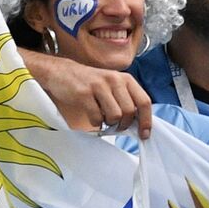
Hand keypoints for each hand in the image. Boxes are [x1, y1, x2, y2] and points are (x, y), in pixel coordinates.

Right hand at [19, 48, 152, 138]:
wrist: (62, 72)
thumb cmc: (91, 84)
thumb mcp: (113, 86)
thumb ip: (127, 100)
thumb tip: (140, 125)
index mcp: (125, 79)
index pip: (144, 101)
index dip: (146, 121)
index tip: (144, 135)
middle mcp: (114, 80)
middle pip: (129, 112)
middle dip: (124, 124)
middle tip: (116, 126)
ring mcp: (99, 86)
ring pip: (115, 116)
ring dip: (110, 123)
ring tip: (103, 119)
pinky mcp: (84, 93)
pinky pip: (97, 117)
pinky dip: (96, 123)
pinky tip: (92, 117)